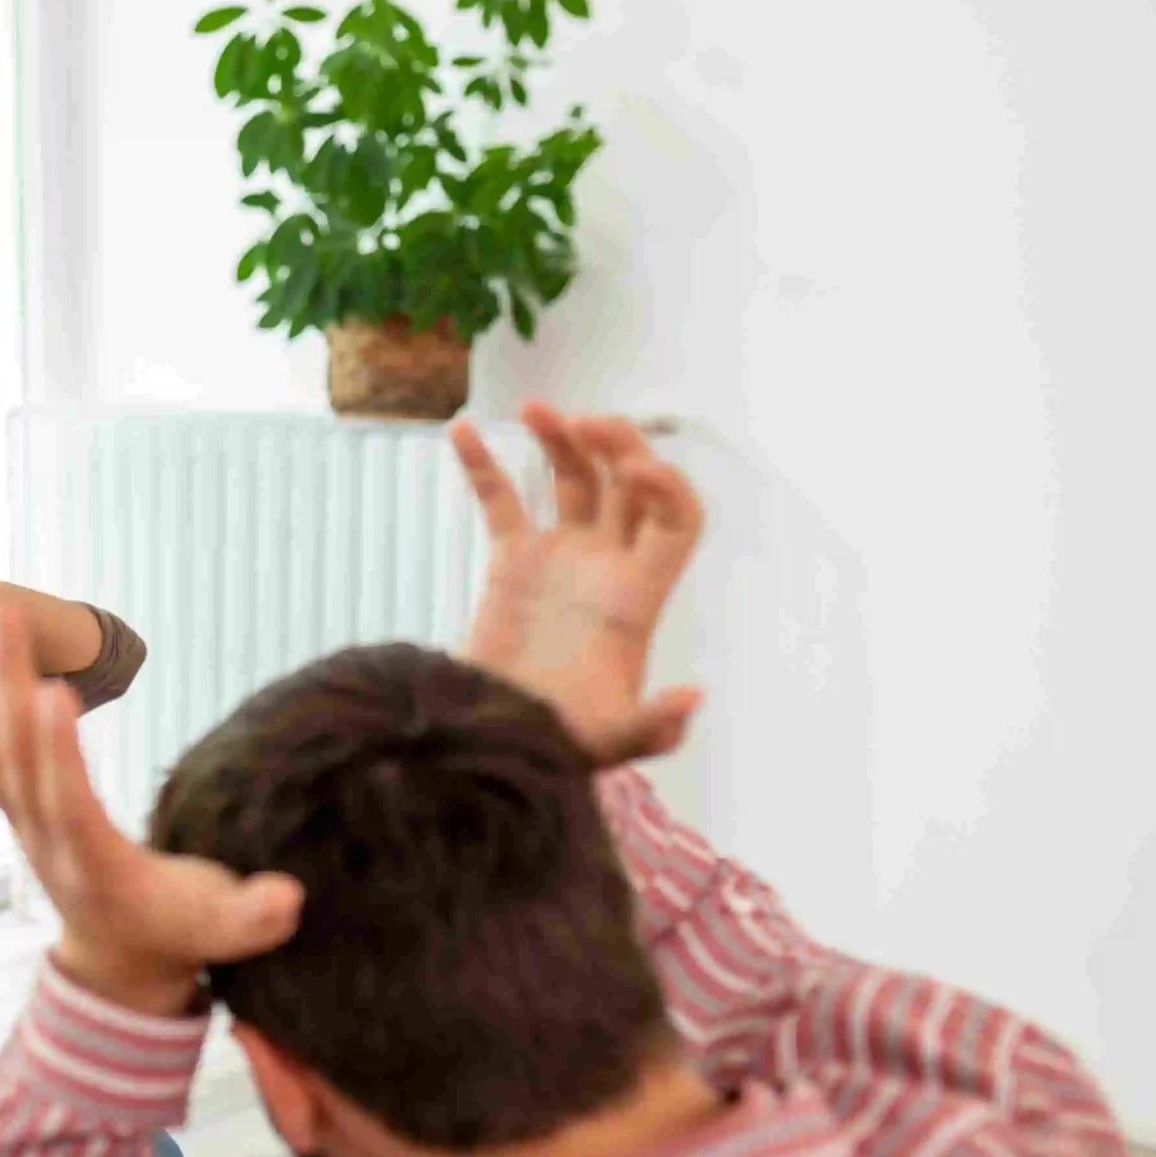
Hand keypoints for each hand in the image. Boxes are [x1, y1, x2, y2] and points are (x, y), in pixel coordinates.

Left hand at [0, 609, 302, 1014]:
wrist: (121, 962)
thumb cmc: (180, 933)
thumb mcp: (228, 932)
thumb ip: (257, 917)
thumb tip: (287, 897)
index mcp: (97, 866)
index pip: (70, 804)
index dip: (57, 753)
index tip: (52, 692)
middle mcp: (46, 840)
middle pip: (17, 759)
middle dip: (8, 685)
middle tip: (4, 614)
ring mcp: (24, 823)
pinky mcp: (17, 808)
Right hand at [449, 403, 705, 766]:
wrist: (498, 743)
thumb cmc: (558, 745)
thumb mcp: (611, 742)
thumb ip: (654, 726)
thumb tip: (694, 695)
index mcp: (637, 595)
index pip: (676, 519)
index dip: (666, 488)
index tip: (632, 471)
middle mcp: (605, 568)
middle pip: (629, 484)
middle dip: (618, 445)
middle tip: (585, 424)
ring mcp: (559, 561)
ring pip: (573, 479)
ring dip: (563, 438)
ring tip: (538, 411)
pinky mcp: (511, 564)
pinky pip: (502, 501)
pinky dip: (484, 465)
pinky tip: (461, 430)